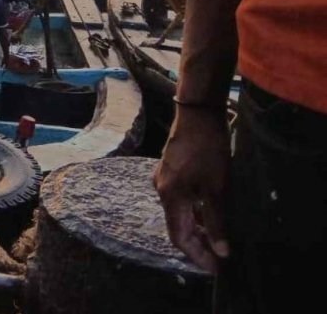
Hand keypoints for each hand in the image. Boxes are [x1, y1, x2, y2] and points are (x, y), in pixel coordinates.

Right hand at [154, 107, 230, 272]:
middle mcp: (161, 190)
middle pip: (177, 226)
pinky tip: (208, 214)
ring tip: (217, 239)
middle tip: (218, 257)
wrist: (197, 114)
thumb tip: (221, 251)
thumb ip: (215, 220)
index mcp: (170, 196)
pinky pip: (180, 200)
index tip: (214, 268)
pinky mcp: (170, 170)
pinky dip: (193, 213)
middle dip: (197, 244)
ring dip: (196, 228)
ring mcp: (163, 179)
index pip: (179, 236)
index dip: (196, 255)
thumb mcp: (216, 188)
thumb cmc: (207, 150)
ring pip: (179, 213)